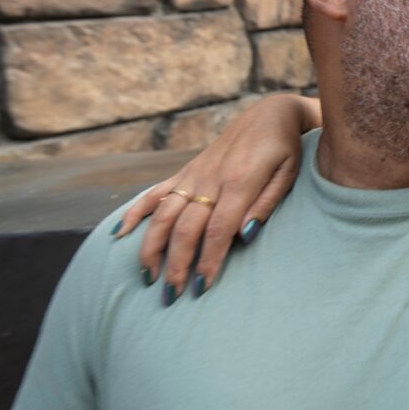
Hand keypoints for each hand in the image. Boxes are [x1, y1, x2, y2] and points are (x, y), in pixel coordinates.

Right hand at [115, 94, 313, 300]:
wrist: (269, 114)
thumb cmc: (284, 149)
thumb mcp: (288, 174)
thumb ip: (267, 203)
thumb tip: (246, 234)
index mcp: (240, 182)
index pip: (218, 230)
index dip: (208, 261)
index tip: (200, 288)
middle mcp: (211, 179)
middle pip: (185, 228)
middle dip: (176, 264)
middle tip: (171, 295)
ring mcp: (194, 175)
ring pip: (163, 213)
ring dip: (152, 246)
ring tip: (147, 276)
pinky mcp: (187, 172)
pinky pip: (155, 192)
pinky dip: (135, 212)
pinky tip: (120, 233)